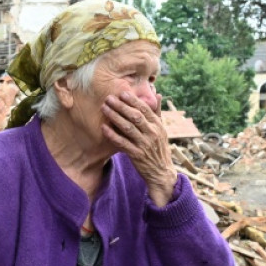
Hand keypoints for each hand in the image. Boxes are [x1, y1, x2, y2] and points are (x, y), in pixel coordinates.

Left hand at [101, 91, 177, 205]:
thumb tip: (157, 94)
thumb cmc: (159, 148)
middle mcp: (152, 133)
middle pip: (135, 116)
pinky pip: (122, 143)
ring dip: (115, 117)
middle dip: (121, 106)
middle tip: (109, 98)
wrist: (161, 172)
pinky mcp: (136, 155)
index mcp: (158, 125)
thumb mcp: (161, 130)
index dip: (133, 100)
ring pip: (128, 128)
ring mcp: (144, 144)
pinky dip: (112, 135)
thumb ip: (157, 112)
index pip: (145, 109)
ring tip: (104, 108)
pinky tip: (104, 128)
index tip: (122, 93)